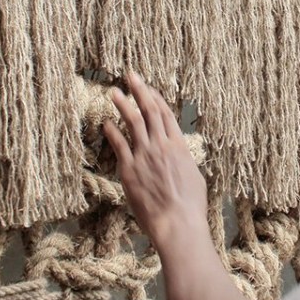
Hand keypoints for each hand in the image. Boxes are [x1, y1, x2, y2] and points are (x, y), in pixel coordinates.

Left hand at [103, 72, 207, 250]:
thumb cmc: (191, 206)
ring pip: (133, 123)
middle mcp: (161, 146)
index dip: (156, 98)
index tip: (148, 88)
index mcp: (179, 146)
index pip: (166, 115)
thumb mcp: (194, 177)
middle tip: (130, 76)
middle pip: (149, 111)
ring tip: (113, 92)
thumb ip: (183, 162)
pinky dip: (112, 132)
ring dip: (123, 105)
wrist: (178, 223)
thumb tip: (179, 157)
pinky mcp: (129, 170)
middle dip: (139, 91)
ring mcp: (144, 156)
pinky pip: (119, 145)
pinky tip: (106, 123)